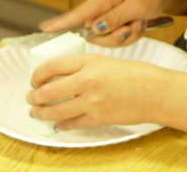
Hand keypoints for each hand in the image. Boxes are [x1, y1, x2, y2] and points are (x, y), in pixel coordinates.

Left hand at [26, 54, 164, 129]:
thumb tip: (61, 77)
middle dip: (34, 96)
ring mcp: (92, 102)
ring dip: (41, 112)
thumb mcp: (106, 61)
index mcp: (89, 62)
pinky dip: (61, 124)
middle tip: (31, 97)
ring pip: (55, 110)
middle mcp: (87, 81)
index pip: (52, 66)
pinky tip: (58, 123)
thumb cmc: (135, 75)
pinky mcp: (97, 119)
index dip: (38, 74)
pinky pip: (71, 123)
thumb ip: (83, 67)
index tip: (35, 79)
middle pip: (48, 90)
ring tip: (36, 112)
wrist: (155, 92)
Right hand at [39, 0, 186, 46]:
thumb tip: (93, 28)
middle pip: (95, 34)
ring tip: (140, 20)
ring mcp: (108, 14)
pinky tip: (141, 23)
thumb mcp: (137, 5)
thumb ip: (115, 18)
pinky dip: (131, 34)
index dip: (61, 23)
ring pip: (107, 39)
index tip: (43, 29)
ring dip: (127, 35)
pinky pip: (117, 38)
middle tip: (135, 24)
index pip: (78, 14)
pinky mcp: (115, 21)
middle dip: (117, 36)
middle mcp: (101, 6)